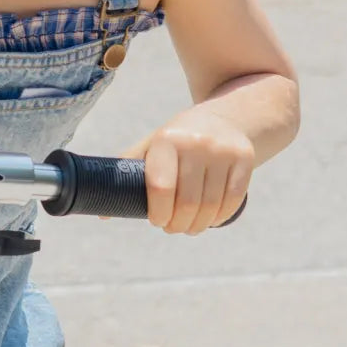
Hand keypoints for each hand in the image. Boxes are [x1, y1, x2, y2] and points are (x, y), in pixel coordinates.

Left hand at [119, 109, 253, 234]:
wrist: (224, 118)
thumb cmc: (178, 140)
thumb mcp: (152, 146)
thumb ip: (128, 174)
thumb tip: (102, 212)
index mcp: (167, 139)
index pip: (160, 187)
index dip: (158, 213)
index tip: (156, 221)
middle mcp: (196, 142)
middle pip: (188, 202)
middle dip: (177, 224)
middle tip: (172, 228)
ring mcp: (223, 150)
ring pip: (211, 206)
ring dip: (198, 226)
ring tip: (189, 227)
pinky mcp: (244, 159)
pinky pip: (232, 201)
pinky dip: (219, 218)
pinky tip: (209, 220)